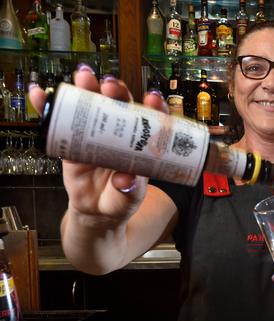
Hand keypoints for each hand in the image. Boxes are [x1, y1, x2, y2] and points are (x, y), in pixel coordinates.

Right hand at [28, 65, 168, 223]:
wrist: (95, 212)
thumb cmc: (119, 201)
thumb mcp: (128, 200)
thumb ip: (128, 192)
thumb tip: (124, 180)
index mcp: (141, 144)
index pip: (151, 120)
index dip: (153, 107)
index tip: (153, 99)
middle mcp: (120, 134)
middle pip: (121, 106)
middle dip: (116, 91)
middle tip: (110, 85)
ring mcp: (96, 135)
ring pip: (93, 107)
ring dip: (87, 89)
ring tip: (82, 77)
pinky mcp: (73, 142)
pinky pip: (61, 122)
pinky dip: (50, 107)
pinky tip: (42, 94)